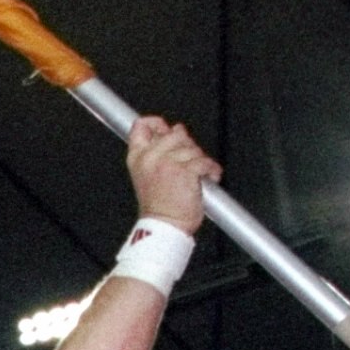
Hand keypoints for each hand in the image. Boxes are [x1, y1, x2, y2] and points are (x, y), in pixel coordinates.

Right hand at [126, 114, 218, 233]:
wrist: (166, 225)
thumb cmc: (160, 206)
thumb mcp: (149, 174)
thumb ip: (160, 150)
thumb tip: (176, 130)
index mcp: (138, 158)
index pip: (141, 126)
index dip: (157, 123)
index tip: (167, 128)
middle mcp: (150, 157)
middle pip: (174, 133)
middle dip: (187, 146)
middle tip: (188, 163)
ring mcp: (167, 163)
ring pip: (192, 147)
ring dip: (200, 160)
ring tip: (198, 175)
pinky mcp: (185, 171)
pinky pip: (205, 161)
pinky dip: (212, 169)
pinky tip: (209, 177)